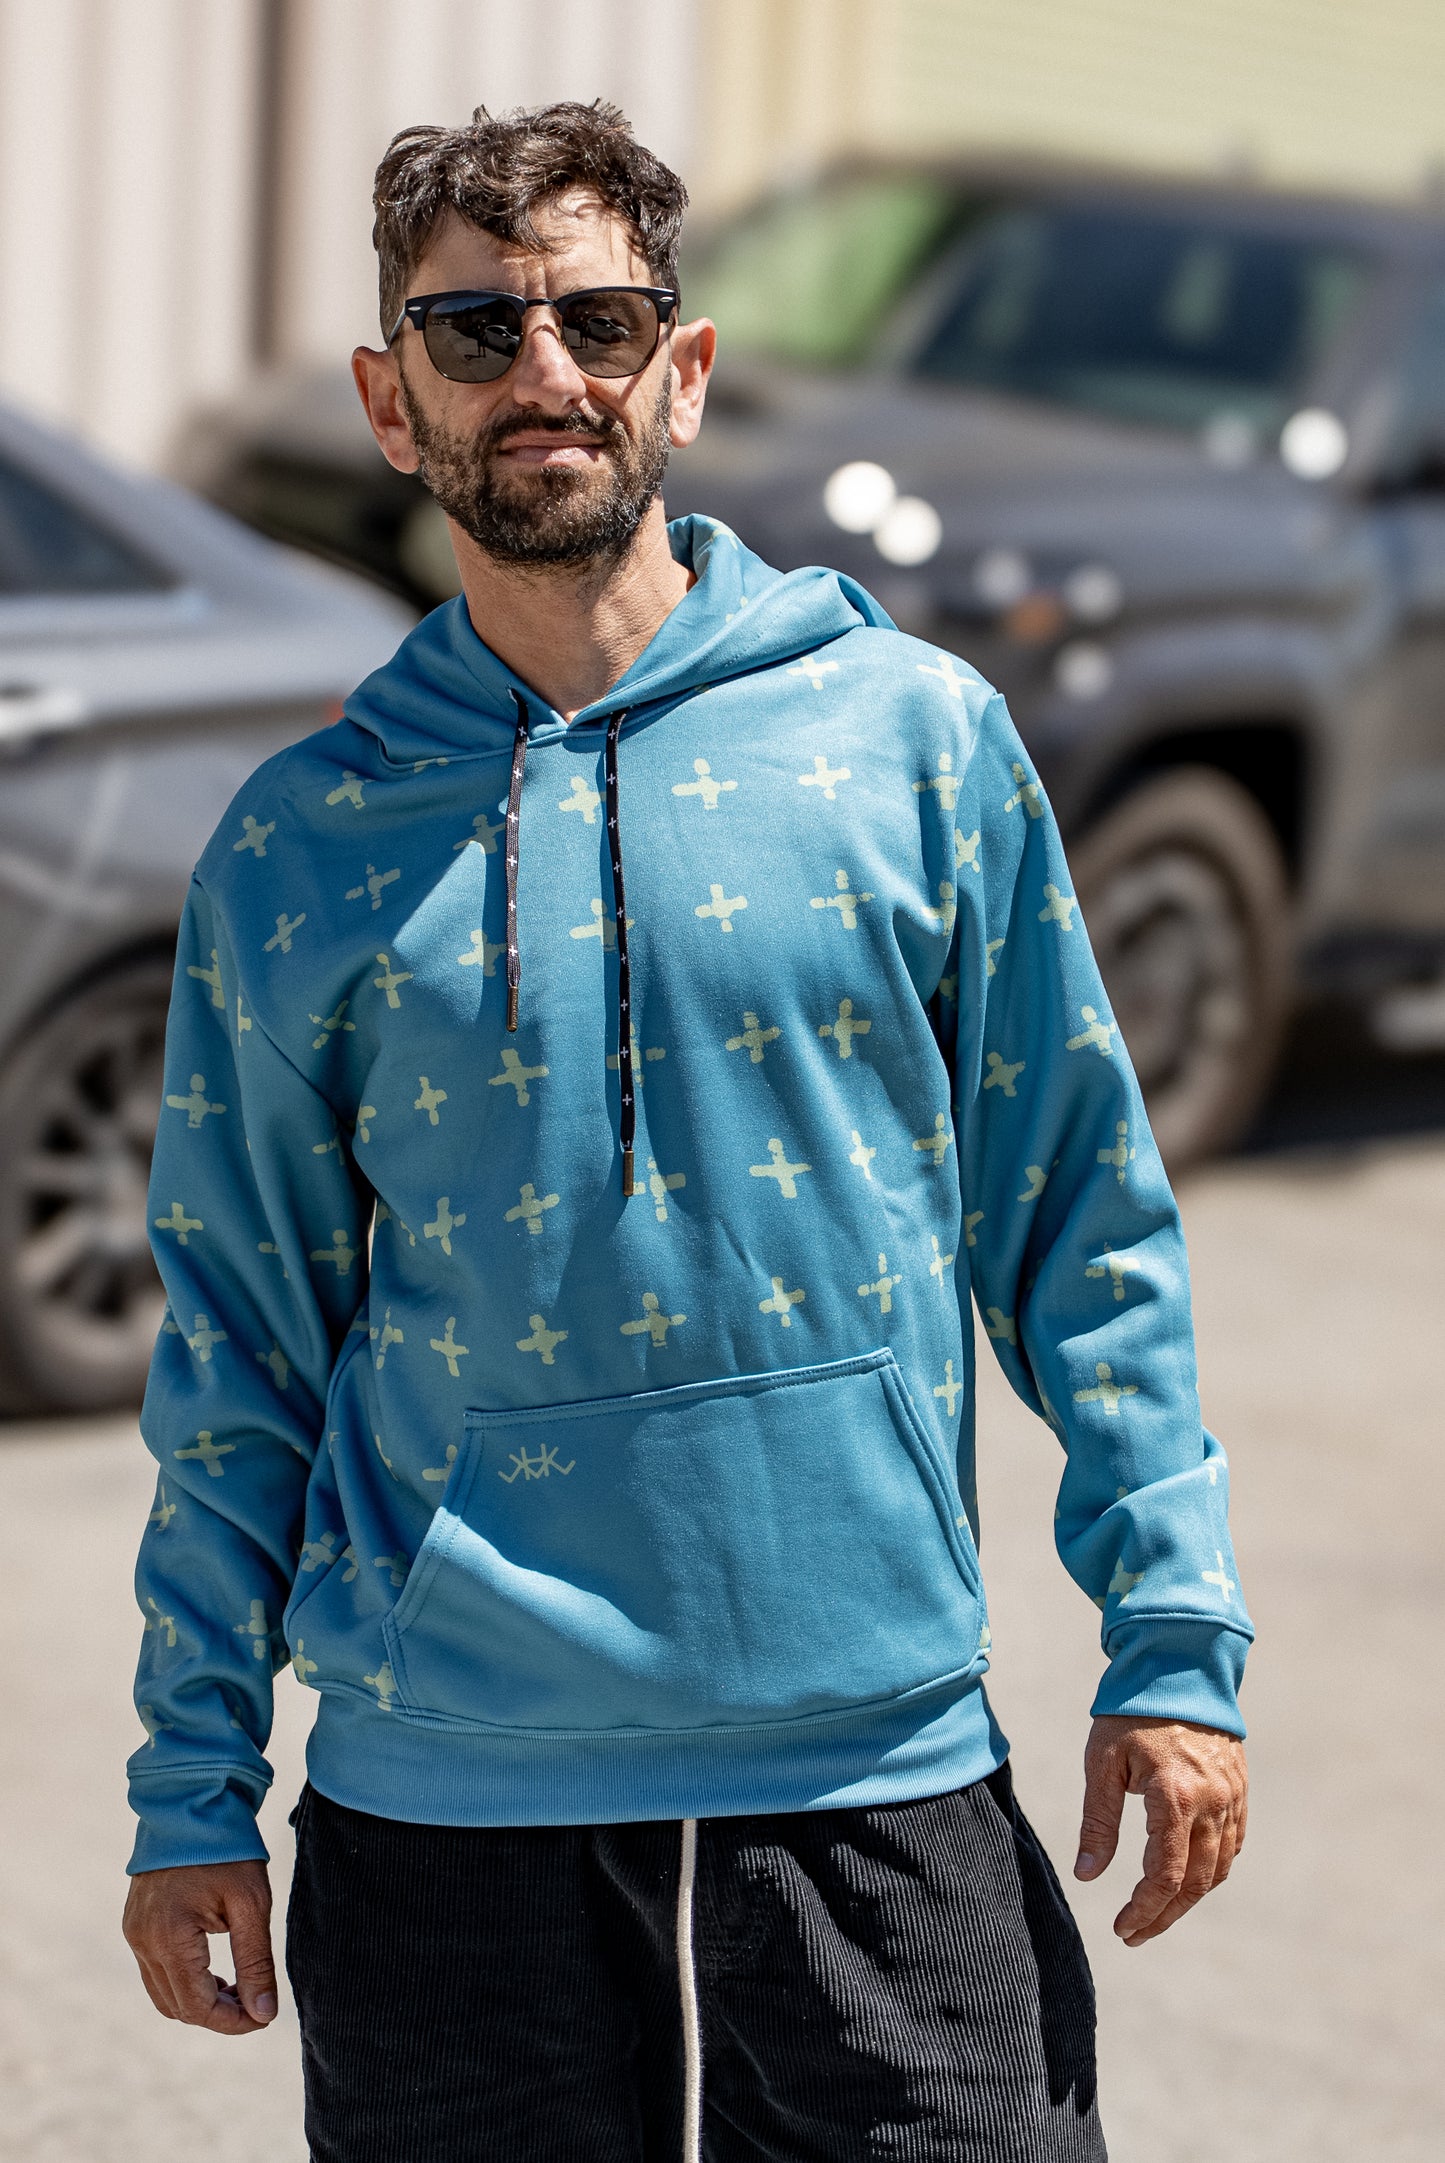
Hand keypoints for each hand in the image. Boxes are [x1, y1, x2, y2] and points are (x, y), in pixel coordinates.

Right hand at [123, 1859, 276, 2032]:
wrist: (192, 1802)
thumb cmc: (227, 1848)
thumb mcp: (252, 1903)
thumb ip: (256, 1962)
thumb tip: (264, 2014)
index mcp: (169, 1938)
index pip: (198, 2008)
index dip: (233, 2023)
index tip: (264, 2018)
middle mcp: (142, 1941)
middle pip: (178, 2008)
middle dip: (219, 2015)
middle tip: (257, 2003)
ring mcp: (134, 1933)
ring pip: (164, 1995)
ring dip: (200, 2001)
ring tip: (239, 1985)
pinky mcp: (135, 1925)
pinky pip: (155, 1972)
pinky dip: (184, 1981)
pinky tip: (215, 1969)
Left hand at [1074, 1715, 1247, 1945]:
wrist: (1180, 1664)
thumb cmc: (1132, 1710)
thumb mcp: (1102, 1762)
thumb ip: (1097, 1821)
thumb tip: (1087, 1876)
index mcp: (1174, 1796)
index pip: (1165, 1876)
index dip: (1144, 1909)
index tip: (1122, 1929)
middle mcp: (1212, 1803)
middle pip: (1196, 1883)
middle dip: (1165, 1915)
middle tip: (1135, 1934)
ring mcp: (1232, 1797)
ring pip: (1218, 1869)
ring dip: (1189, 1899)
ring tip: (1157, 1913)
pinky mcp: (1239, 1789)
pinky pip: (1233, 1844)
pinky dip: (1213, 1870)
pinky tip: (1189, 1878)